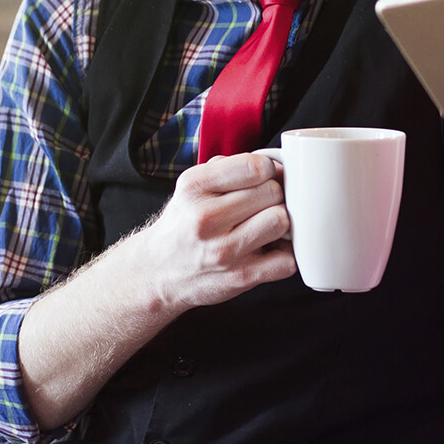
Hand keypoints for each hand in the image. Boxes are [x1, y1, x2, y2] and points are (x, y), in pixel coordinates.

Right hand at [125, 152, 293, 312]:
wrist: (156, 273)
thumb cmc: (182, 226)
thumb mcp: (193, 186)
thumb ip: (230, 169)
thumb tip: (275, 167)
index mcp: (194, 187)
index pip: (255, 166)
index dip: (268, 170)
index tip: (263, 179)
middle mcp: (205, 218)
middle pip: (272, 192)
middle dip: (273, 197)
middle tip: (260, 207)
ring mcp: (224, 250)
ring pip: (281, 221)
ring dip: (280, 223)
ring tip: (266, 227)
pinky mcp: (241, 277)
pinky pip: (287, 260)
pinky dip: (285, 255)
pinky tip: (269, 251)